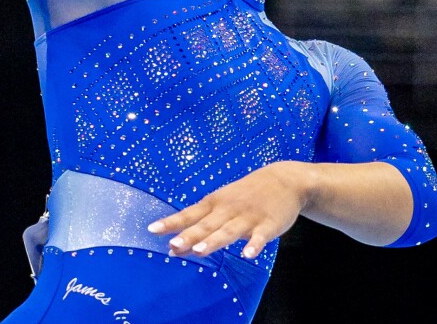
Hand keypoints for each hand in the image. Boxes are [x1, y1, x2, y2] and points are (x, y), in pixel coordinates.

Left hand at [147, 161, 312, 259]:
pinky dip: (254, 245)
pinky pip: (260, 237)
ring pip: (229, 231)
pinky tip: (248, 255)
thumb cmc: (246, 195)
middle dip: (190, 235)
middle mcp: (228, 210)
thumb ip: (198, 226)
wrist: (284, 180)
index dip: (171, 222)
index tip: (152, 229)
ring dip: (214, 241)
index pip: (189, 214)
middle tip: (174, 245)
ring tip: (200, 251)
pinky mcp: (268, 224)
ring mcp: (248, 217)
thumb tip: (172, 248)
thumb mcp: (221, 204)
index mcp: (215, 204)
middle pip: (206, 225)